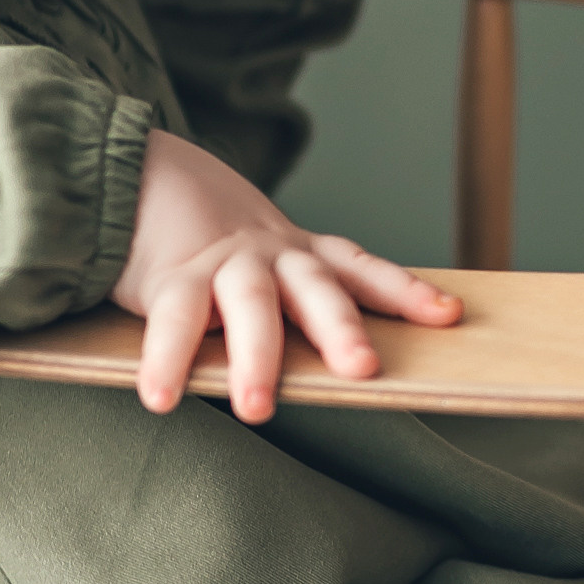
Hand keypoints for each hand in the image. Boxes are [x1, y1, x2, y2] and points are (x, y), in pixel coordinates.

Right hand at [113, 128, 460, 420]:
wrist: (136, 173)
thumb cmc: (210, 240)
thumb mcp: (266, 260)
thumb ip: (298, 303)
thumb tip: (351, 362)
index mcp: (300, 255)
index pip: (361, 268)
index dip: (404, 291)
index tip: (447, 313)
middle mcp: (271, 256)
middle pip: (315, 290)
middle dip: (340, 329)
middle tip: (362, 368)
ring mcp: (223, 265)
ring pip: (248, 307)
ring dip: (255, 358)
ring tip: (255, 409)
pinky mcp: (170, 278)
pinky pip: (171, 321)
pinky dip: (165, 362)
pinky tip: (161, 398)